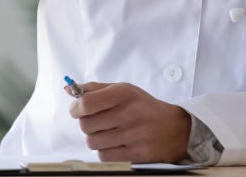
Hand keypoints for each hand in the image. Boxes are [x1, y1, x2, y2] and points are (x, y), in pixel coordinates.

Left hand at [68, 82, 190, 163]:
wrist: (176, 129)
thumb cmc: (144, 107)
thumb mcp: (123, 90)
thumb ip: (94, 89)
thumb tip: (68, 88)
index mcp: (124, 93)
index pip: (86, 103)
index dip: (76, 108)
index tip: (77, 110)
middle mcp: (129, 113)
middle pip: (86, 125)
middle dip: (86, 124)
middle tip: (97, 122)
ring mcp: (134, 135)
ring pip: (93, 142)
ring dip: (96, 139)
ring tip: (108, 133)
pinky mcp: (137, 154)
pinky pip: (104, 156)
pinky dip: (105, 151)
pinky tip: (115, 144)